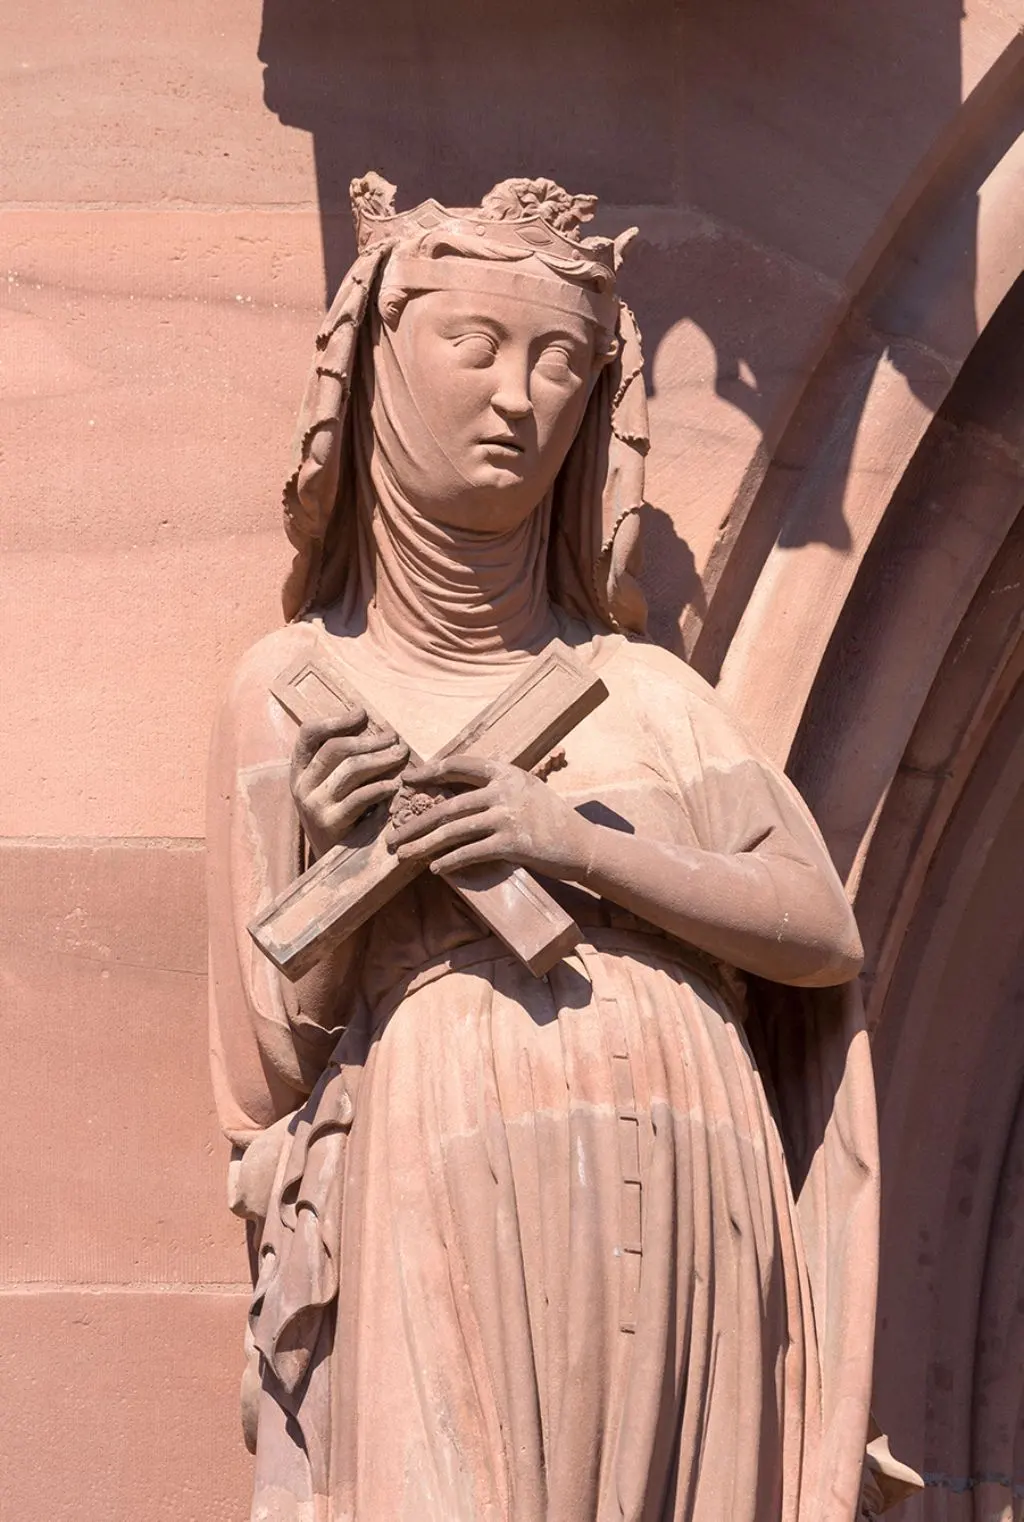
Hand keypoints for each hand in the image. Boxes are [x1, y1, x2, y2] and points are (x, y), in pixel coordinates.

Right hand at [290, 709, 408, 857]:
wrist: (331, 863)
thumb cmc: (340, 816)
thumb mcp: (331, 787)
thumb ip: (343, 762)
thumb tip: (377, 728)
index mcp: (299, 771)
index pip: (308, 733)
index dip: (335, 720)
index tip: (362, 713)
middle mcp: (301, 786)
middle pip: (336, 749)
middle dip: (369, 740)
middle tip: (394, 738)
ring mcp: (314, 805)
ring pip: (350, 770)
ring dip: (381, 759)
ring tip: (401, 755)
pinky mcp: (330, 824)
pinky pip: (360, 797)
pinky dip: (381, 787)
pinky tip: (396, 783)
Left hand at [386, 756, 592, 879]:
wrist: (583, 844)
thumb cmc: (550, 819)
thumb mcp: (526, 790)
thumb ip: (496, 787)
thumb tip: (456, 794)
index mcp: (506, 772)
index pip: (460, 765)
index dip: (430, 772)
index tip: (407, 781)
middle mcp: (505, 790)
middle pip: (449, 805)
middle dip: (416, 822)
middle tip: (392, 834)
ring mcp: (508, 816)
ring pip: (454, 831)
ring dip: (424, 845)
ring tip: (403, 855)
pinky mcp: (512, 844)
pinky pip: (472, 852)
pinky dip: (450, 861)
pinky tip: (435, 869)